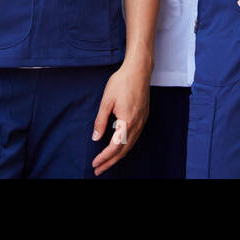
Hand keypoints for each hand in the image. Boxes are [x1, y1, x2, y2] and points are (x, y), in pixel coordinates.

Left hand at [91, 59, 150, 175]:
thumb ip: (100, 121)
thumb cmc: (122, 81)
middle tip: (99, 170)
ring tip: (107, 162)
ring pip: (130, 145)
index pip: (114, 147)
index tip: (95, 163)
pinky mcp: (144, 117)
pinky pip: (134, 137)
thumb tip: (96, 138)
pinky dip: (125, 147)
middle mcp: (137, 124)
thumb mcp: (106, 101)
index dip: (104, 157)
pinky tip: (119, 148)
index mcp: (127, 121)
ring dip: (118, 156)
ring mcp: (142, 121)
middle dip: (110, 162)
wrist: (139, 69)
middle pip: (123, 150)